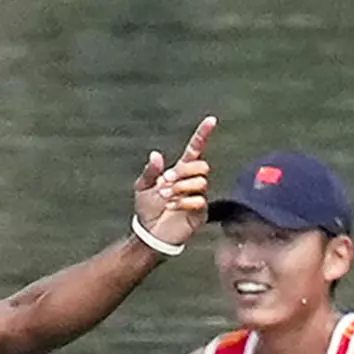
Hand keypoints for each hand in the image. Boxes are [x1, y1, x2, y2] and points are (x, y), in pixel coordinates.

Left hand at [133, 118, 216, 252]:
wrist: (151, 233)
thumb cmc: (147, 209)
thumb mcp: (142, 187)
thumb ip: (150, 171)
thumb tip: (156, 155)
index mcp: (179, 171)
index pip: (195, 149)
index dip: (203, 134)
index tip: (211, 120)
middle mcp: (192, 181)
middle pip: (201, 165)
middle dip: (183, 173)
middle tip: (166, 183)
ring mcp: (198, 195)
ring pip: (200, 182)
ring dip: (180, 188)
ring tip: (167, 198)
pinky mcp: (201, 211)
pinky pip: (198, 200)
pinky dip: (182, 203)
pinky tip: (173, 207)